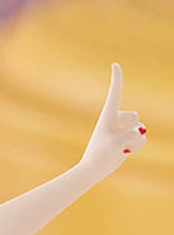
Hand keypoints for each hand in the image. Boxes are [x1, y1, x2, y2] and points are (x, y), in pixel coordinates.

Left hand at [79, 63, 145, 182]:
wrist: (93, 170)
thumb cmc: (100, 155)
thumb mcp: (117, 144)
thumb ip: (132, 135)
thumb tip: (142, 132)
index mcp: (108, 116)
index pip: (115, 93)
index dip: (117, 79)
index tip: (115, 64)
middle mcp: (115, 120)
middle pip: (134, 117)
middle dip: (131, 129)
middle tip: (116, 142)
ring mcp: (122, 129)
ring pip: (140, 129)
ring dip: (134, 140)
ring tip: (119, 149)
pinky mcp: (126, 139)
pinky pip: (141, 138)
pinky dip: (137, 146)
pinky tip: (126, 152)